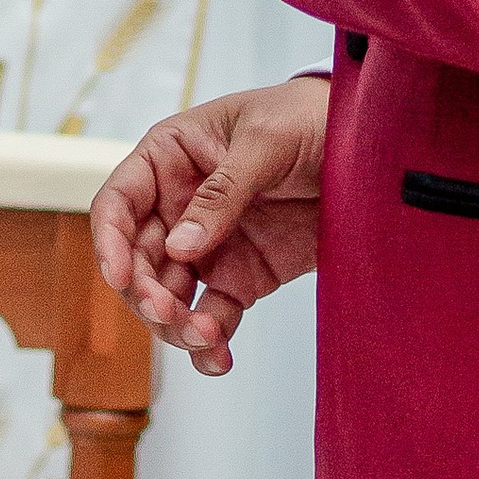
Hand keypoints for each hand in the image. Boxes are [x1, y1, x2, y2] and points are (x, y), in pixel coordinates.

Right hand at [90, 77, 328, 377]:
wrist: (369, 146)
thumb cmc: (309, 118)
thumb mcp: (265, 140)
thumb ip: (223, 191)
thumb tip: (181, 246)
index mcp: (169, 158)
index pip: (118, 203)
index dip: (109, 241)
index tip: (123, 278)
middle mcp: (179, 205)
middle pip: (138, 261)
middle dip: (147, 294)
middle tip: (171, 314)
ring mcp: (209, 245)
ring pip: (169, 296)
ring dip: (175, 324)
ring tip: (204, 339)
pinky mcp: (242, 277)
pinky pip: (213, 316)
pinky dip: (210, 343)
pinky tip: (219, 359)